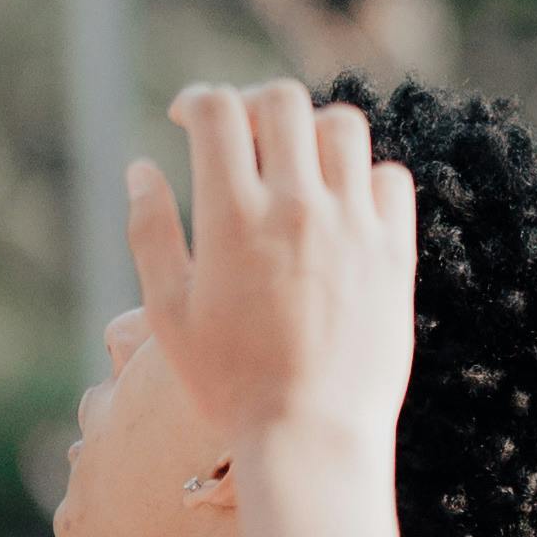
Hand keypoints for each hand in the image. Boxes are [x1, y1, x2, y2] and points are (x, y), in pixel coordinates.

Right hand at [129, 78, 415, 467]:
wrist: (311, 436)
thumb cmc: (227, 384)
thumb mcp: (167, 313)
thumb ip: (150, 233)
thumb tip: (141, 168)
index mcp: (232, 219)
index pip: (219, 110)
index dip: (198, 100)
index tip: (188, 118)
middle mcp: (296, 208)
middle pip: (283, 101)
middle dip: (253, 105)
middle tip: (242, 137)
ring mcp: (353, 225)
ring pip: (343, 126)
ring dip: (312, 131)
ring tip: (294, 164)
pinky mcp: (395, 250)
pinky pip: (389, 177)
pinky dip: (362, 175)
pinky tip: (339, 204)